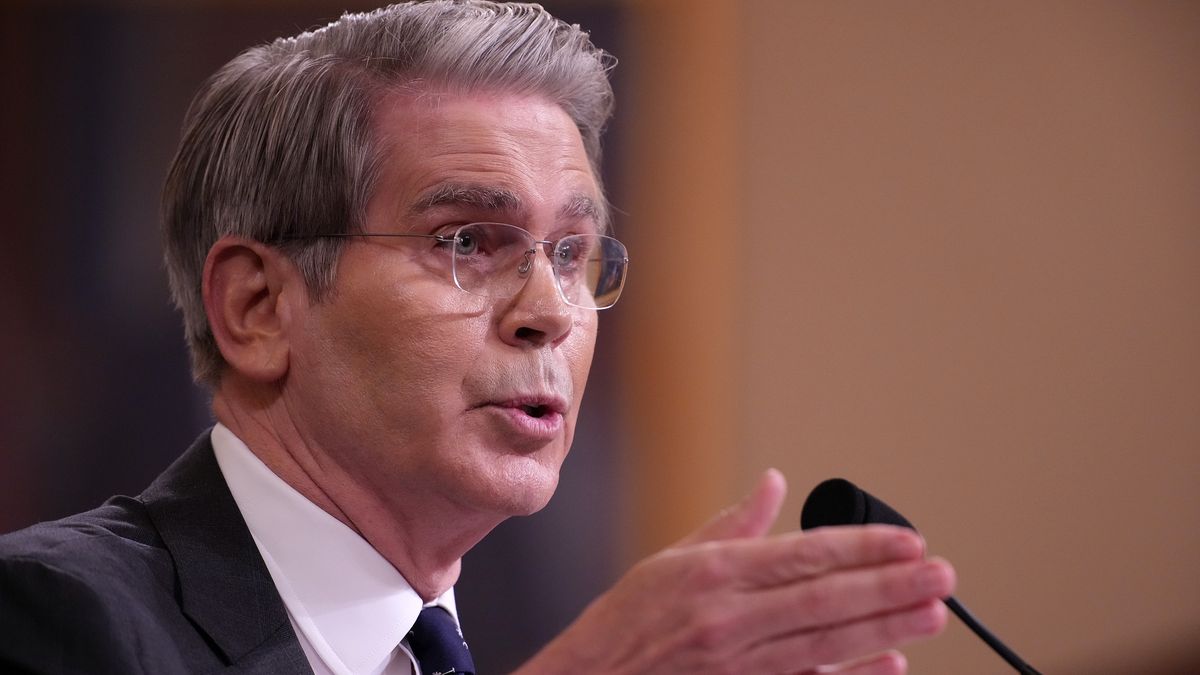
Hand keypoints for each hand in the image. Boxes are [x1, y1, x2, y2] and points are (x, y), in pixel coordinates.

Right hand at [515, 470, 954, 673]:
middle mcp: (729, 619)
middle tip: (941, 575)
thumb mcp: (671, 560)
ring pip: (827, 646)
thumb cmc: (628, 623)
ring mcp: (739, 665)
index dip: (862, 547)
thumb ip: (732, 525)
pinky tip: (891, 664)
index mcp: (713, 573)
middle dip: (890, 586)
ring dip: (885, 629)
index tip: (908, 541)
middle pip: (826, 601)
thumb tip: (773, 483)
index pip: (804, 555)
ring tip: (933, 613)